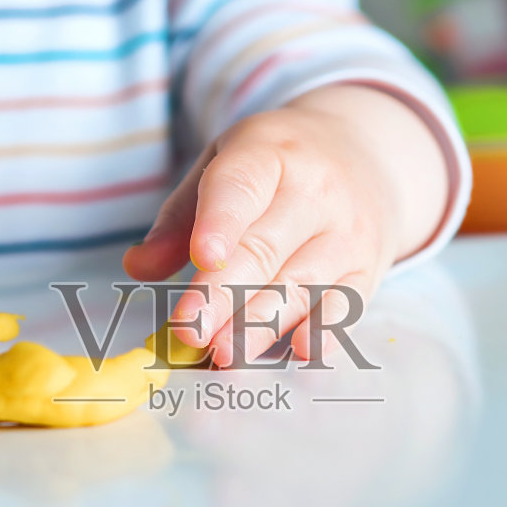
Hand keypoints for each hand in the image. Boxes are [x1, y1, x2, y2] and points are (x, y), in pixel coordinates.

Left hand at [122, 85, 447, 365]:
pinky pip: (345, 304)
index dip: (221, 224)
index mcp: (268, 153)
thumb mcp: (224, 167)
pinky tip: (300, 350)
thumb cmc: (277, 167)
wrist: (367, 155)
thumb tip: (139, 267)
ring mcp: (347, 231)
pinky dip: (325, 330)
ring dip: (262, 324)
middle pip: (264, 248)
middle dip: (225, 295)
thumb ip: (179, 219)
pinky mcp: (367, 268)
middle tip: (191, 332)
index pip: (240, 188)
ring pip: (301, 284)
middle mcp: (315, 190)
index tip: (201, 258)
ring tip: (225, 354)